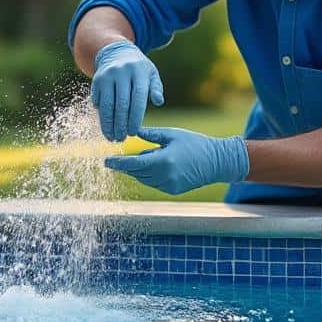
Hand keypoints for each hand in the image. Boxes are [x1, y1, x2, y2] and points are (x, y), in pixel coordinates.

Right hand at [91, 40, 163, 141]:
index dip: (135, 118)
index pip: (137, 99)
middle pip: (121, 104)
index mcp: (139, 72)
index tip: (133, 133)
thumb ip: (156, 88)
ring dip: (108, 124)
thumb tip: (159, 102)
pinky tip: (105, 127)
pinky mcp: (97, 80)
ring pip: (107, 104)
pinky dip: (101, 115)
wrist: (117, 52)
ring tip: (112, 137)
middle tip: (122, 139)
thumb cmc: (139, 69)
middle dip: (121, 124)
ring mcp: (107, 75)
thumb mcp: (151, 74)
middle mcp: (122, 73)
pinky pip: (98, 101)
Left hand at [104, 127, 248, 194]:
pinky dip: (149, 174)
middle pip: (136, 172)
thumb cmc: (195, 143)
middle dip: (127, 164)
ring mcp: (168, 186)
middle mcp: (164, 176)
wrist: (216, 162)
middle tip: (120, 156)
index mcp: (163, 161)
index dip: (118, 163)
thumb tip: (131, 131)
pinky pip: (153, 183)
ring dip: (139, 169)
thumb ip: (150, 135)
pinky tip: (156, 164)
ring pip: (143, 179)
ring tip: (148, 156)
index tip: (105, 161)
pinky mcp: (172, 190)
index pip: (133, 164)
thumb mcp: (171, 134)